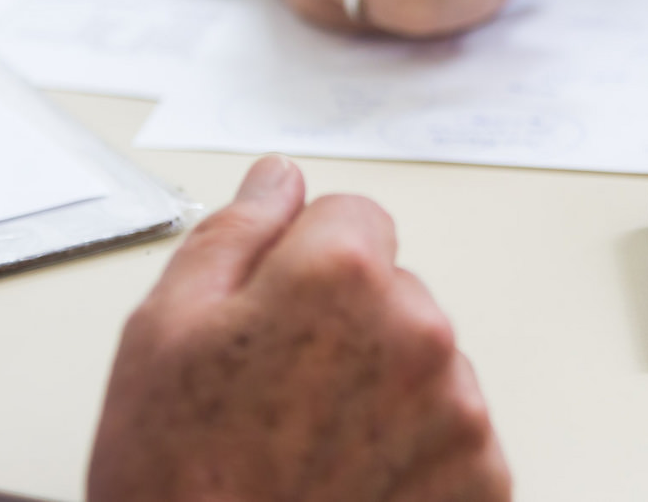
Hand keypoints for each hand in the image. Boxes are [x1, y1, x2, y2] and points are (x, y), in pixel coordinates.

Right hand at [88, 156, 510, 501]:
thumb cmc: (178, 481)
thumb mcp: (162, 334)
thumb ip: (233, 234)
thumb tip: (279, 177)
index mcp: (341, 275)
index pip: (353, 217)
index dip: (302, 264)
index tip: (273, 318)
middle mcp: (418, 327)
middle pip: (394, 291)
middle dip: (347, 327)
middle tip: (278, 400)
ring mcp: (458, 406)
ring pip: (425, 362)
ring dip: (384, 391)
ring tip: (312, 454)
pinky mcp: (485, 475)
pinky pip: (454, 433)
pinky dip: (417, 454)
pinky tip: (354, 485)